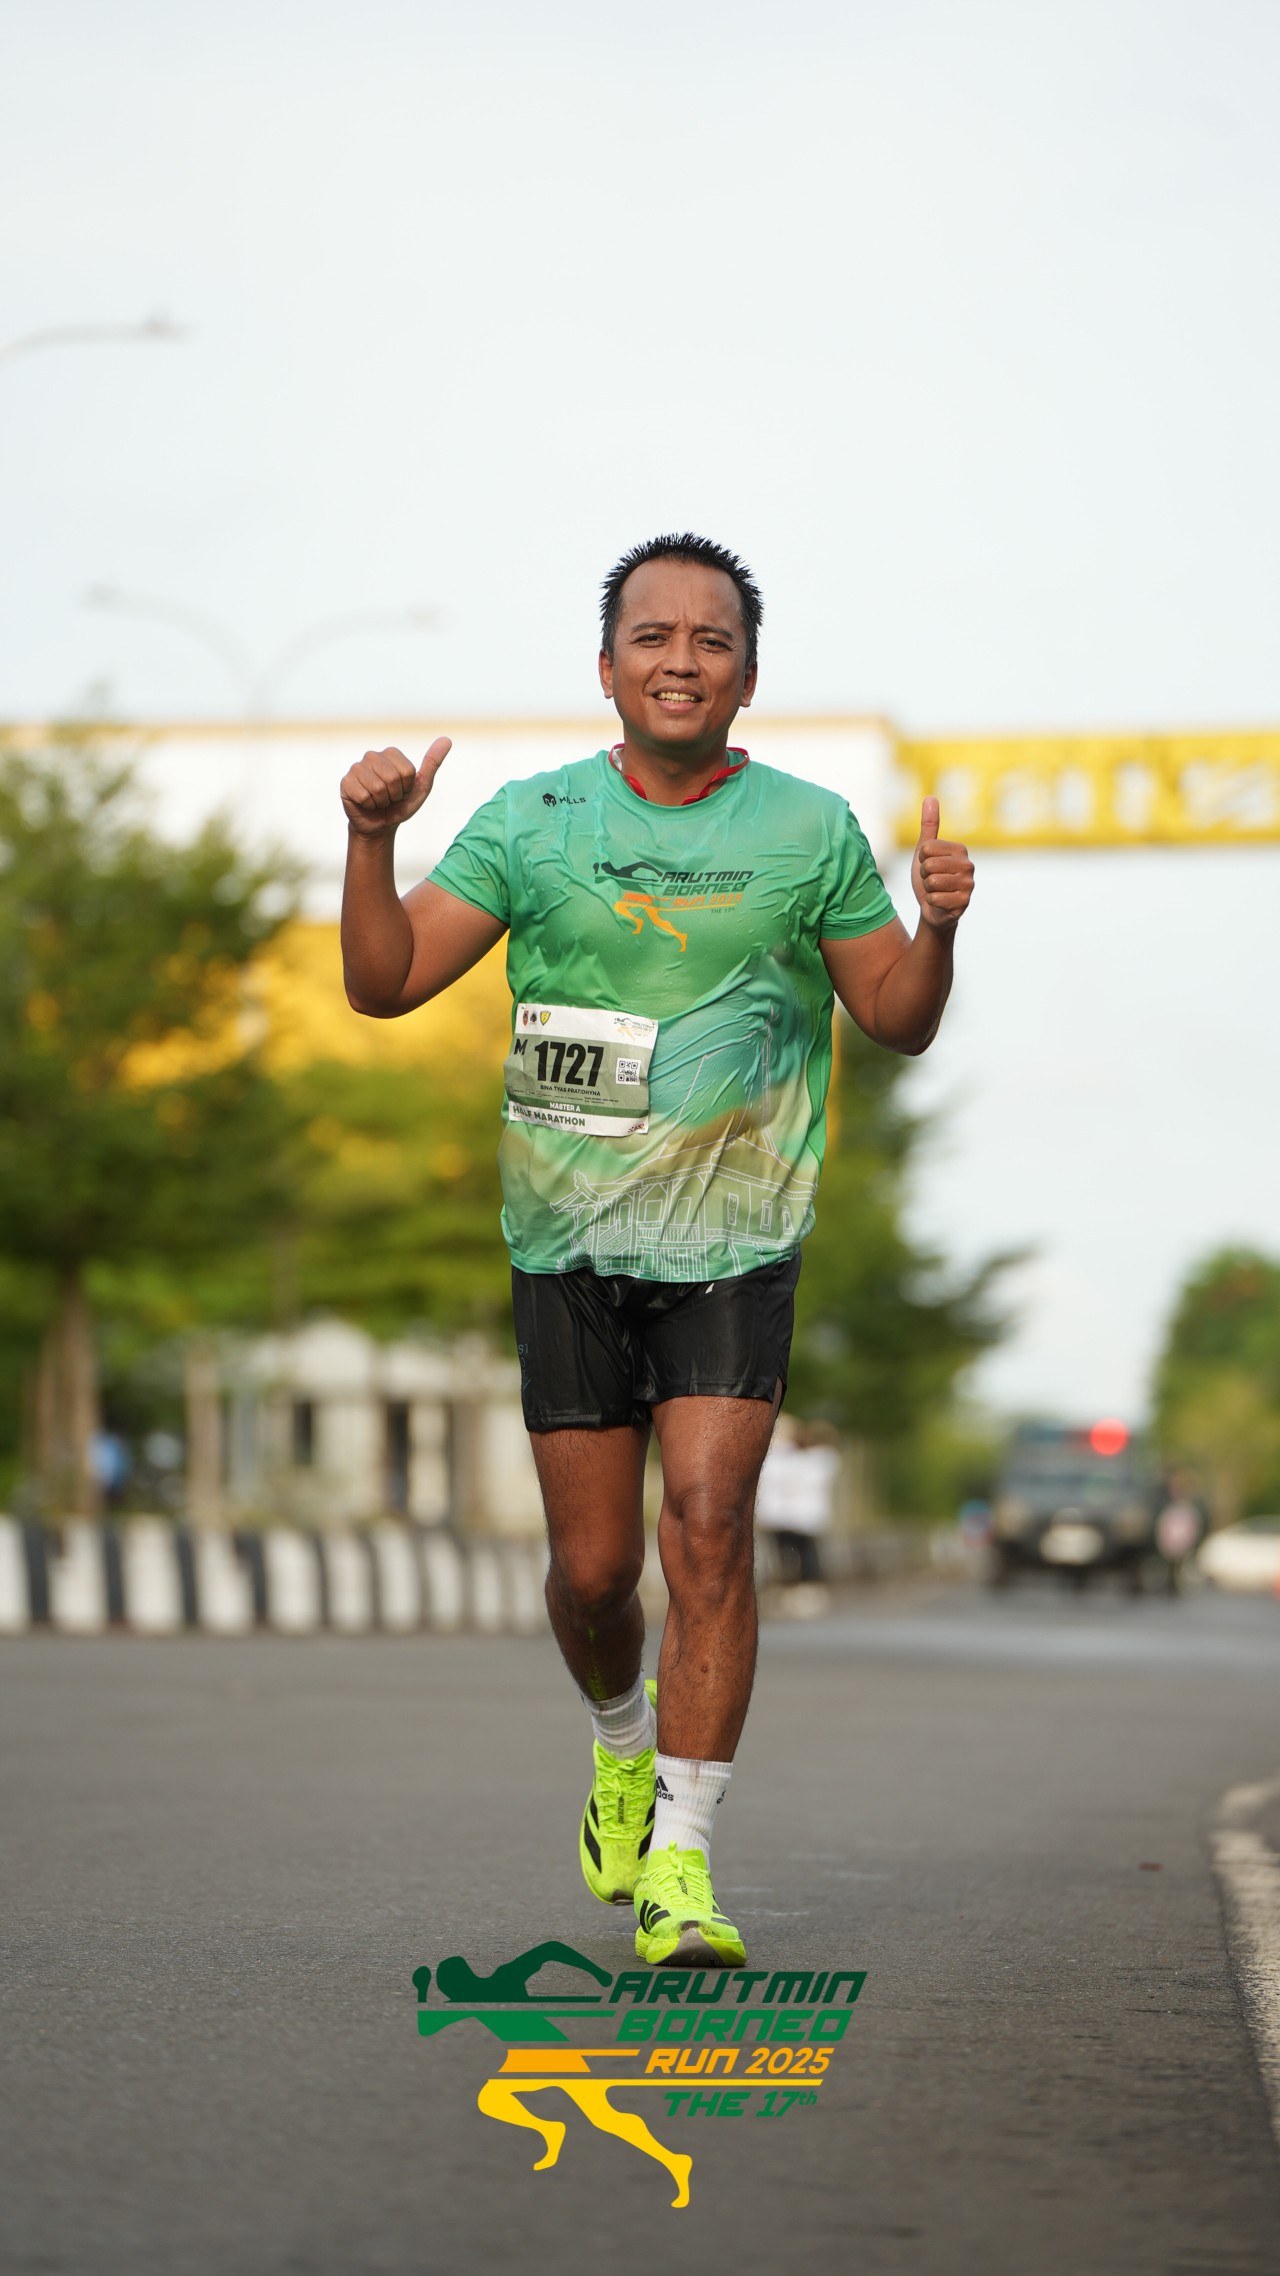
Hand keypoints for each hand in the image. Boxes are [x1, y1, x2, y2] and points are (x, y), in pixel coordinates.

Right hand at [340, 737, 451, 837]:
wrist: (380, 825)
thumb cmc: (401, 805)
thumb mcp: (421, 786)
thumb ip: (432, 762)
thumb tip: (446, 739)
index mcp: (391, 753)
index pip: (407, 771)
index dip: (407, 788)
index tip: (402, 791)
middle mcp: (372, 755)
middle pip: (392, 778)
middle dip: (395, 796)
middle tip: (390, 798)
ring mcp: (357, 767)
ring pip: (377, 787)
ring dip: (382, 802)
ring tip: (379, 801)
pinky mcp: (346, 782)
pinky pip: (363, 796)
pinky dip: (369, 806)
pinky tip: (366, 804)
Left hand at [911, 796, 973, 929]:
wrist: (933, 909)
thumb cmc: (929, 877)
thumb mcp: (925, 850)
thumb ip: (929, 825)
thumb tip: (930, 797)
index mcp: (960, 849)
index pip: (927, 848)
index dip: (921, 860)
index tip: (928, 867)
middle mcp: (968, 865)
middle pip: (928, 865)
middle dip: (924, 876)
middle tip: (932, 881)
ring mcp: (968, 885)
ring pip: (931, 882)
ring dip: (928, 889)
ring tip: (936, 891)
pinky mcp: (964, 903)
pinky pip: (935, 898)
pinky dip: (932, 902)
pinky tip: (940, 903)